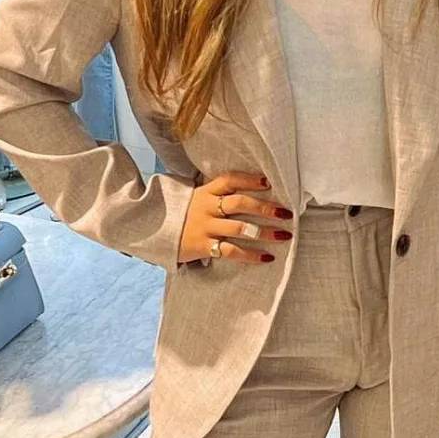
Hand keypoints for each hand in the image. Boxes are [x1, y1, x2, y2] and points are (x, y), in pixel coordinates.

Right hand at [178, 172, 293, 265]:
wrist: (151, 231)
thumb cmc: (182, 215)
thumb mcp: (195, 198)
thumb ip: (215, 194)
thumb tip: (249, 193)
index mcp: (205, 192)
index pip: (230, 180)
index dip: (250, 179)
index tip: (268, 182)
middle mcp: (206, 207)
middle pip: (241, 202)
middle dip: (266, 207)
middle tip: (287, 213)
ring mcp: (205, 227)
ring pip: (241, 227)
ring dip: (265, 231)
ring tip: (284, 235)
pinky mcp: (203, 246)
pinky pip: (232, 250)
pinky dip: (252, 255)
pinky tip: (267, 257)